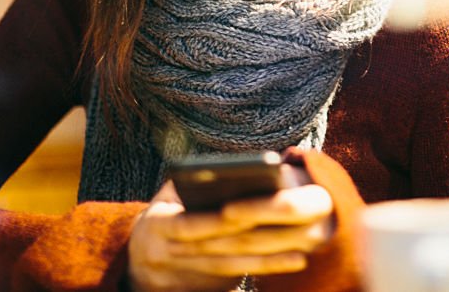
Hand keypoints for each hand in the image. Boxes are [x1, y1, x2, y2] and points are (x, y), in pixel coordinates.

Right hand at [128, 166, 332, 291]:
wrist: (142, 264)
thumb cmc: (166, 213)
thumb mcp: (168, 195)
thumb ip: (192, 181)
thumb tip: (228, 169)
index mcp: (157, 226)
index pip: (187, 224)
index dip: (214, 220)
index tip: (243, 209)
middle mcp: (170, 256)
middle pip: (220, 247)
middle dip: (257, 234)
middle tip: (291, 219)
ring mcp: (189, 276)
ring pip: (235, 265)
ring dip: (271, 256)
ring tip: (305, 242)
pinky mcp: (207, 288)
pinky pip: (241, 277)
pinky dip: (268, 268)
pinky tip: (297, 259)